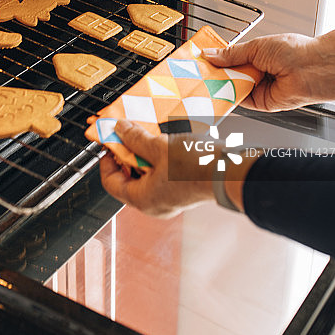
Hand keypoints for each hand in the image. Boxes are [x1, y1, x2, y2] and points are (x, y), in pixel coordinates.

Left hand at [99, 120, 214, 217]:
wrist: (228, 172)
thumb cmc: (194, 166)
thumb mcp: (158, 146)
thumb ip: (135, 138)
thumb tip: (120, 130)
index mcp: (141, 199)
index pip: (110, 182)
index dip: (106, 160)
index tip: (109, 142)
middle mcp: (153, 204)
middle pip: (128, 178)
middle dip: (127, 155)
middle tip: (128, 136)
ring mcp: (168, 200)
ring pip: (146, 176)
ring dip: (144, 155)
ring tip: (149, 136)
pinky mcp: (181, 192)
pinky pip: (161, 176)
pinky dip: (158, 160)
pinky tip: (165, 144)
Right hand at [203, 17, 334, 110]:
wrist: (314, 68)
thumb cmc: (294, 51)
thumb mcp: (256, 47)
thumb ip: (231, 54)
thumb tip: (210, 55)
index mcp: (258, 55)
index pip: (230, 58)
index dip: (215, 59)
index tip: (199, 58)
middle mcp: (258, 72)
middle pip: (228, 75)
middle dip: (212, 73)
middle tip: (194, 71)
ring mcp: (259, 88)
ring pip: (231, 88)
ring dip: (217, 85)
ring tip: (200, 79)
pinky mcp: (261, 103)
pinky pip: (239, 100)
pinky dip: (226, 96)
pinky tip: (215, 91)